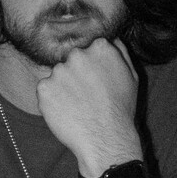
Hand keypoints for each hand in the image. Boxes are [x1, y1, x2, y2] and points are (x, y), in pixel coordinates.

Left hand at [34, 38, 139, 172]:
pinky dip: (52, 99)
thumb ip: (120, 52)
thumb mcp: (132, 75)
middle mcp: (78, 54)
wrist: (104, 139)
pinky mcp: (44, 88)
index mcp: (101, 47)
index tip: (95, 80)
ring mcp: (59, 71)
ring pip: (58, 74)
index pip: (89, 48)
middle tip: (85, 94)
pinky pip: (45, 89)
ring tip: (77, 105)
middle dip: (76, 73)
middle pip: (71, 59)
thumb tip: (110, 38)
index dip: (91, 65)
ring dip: (63, 86)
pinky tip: (66, 110)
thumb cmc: (121, 108)